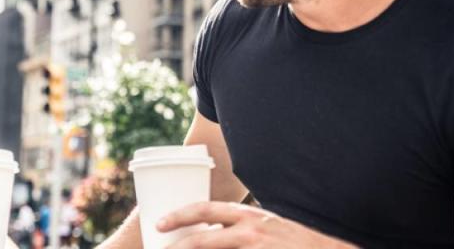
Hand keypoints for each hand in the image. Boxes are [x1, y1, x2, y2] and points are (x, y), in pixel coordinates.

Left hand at [159, 202, 355, 248]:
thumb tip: (212, 232)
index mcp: (248, 216)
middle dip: (176, 246)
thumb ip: (241, 227)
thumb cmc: (294, 240)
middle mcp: (250, 230)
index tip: (160, 223)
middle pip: (202, 239)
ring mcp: (257, 248)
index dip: (180, 215)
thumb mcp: (266, 226)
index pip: (206, 209)